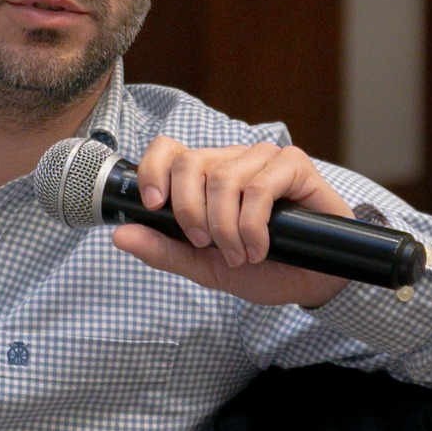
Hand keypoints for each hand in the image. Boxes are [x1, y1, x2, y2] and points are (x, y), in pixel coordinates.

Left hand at [110, 136, 351, 307]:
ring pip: (223, 178)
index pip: (167, 150)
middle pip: (190, 164)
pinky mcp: (293, 164)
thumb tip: (118, 234)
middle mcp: (232, 159)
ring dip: (227, 229)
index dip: (153, 172)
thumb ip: (163, 250)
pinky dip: (253, 225)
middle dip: (191, 214)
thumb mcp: (204, 267)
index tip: (153, 207)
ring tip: (242, 255)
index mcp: (205, 175)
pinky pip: (258, 187)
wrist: (312, 281)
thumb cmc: (262, 267)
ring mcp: (263, 158)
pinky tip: (261, 247)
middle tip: (209, 246)